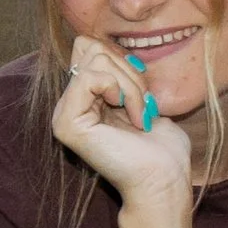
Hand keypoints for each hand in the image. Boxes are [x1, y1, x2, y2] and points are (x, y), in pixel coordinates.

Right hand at [50, 35, 192, 212]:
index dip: (122, 60)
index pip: (90, 46)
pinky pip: (92, 77)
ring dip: (131, 85)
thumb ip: (123, 73)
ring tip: (140, 115)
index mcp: (83, 99)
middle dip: (128, 70)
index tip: (142, 91)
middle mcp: (68, 105)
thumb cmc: (162, 149)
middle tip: (142, 105)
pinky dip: (122, 91)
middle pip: (91, 47)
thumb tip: (109, 47)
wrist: (164, 181)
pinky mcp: (67, 122)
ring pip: (95, 59)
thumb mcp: (143, 99)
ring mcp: (63, 114)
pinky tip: (133, 118)